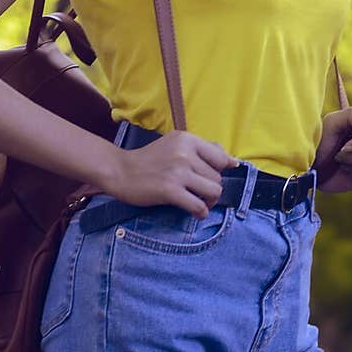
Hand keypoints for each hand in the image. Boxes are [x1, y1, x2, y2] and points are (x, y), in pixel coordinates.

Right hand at [111, 131, 238, 217]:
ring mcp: (177, 172)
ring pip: (213, 191)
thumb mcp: (175, 144)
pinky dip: (200, 212)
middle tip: (199, 192)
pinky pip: (198, 205)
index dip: (221, 171)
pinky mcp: (170, 190)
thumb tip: (231, 160)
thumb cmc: (149, 159)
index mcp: (187, 139)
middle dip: (211, 188)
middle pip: (218, 177)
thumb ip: (202, 149)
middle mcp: (184, 152)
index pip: (221, 158)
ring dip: (209, 201)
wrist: (120, 171)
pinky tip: (195, 212)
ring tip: (199, 202)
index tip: (212, 177)